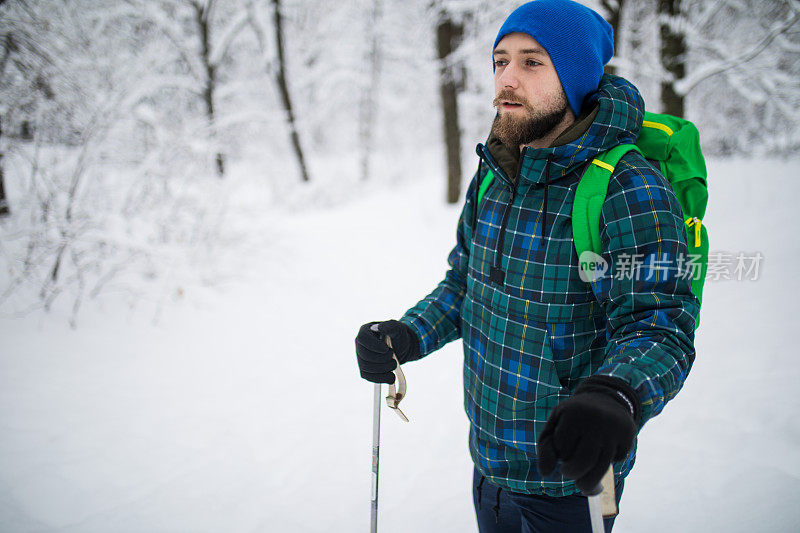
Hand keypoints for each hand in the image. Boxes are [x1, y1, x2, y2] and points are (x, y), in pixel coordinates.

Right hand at [355, 320, 419, 383]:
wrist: (401, 348)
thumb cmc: (398, 335)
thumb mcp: (397, 327)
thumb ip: (390, 326)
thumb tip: (380, 327)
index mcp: (365, 331)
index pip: (362, 339)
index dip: (374, 346)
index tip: (386, 349)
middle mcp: (360, 345)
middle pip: (364, 356)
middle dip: (381, 359)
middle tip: (393, 355)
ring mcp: (361, 358)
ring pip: (366, 368)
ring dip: (383, 369)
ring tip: (394, 364)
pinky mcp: (365, 370)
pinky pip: (368, 377)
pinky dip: (381, 378)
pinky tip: (391, 376)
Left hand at [536, 376, 639, 492]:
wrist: (606, 399)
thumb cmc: (574, 417)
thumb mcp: (555, 424)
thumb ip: (545, 448)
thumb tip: (545, 473)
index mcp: (574, 413)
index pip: (562, 449)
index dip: (560, 452)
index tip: (561, 445)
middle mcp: (596, 420)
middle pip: (581, 463)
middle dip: (571, 473)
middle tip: (568, 472)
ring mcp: (614, 429)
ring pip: (600, 469)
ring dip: (588, 484)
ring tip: (583, 487)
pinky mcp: (628, 436)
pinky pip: (616, 461)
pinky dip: (607, 465)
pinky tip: (603, 456)